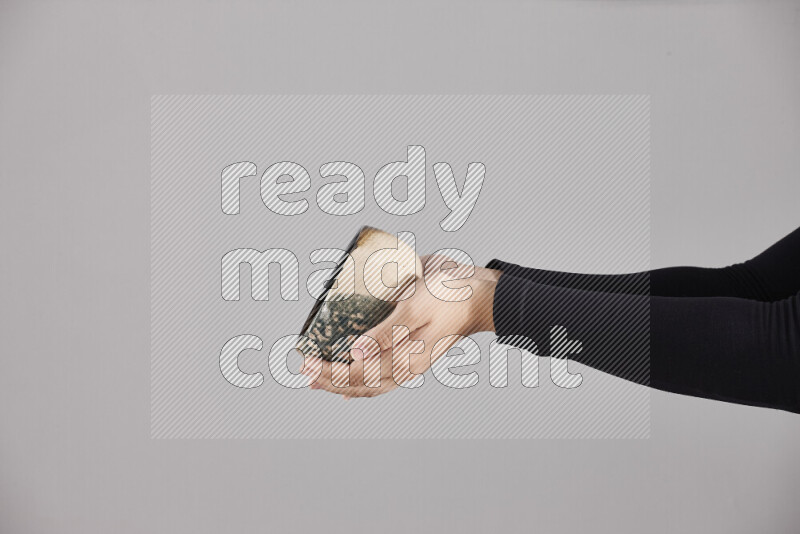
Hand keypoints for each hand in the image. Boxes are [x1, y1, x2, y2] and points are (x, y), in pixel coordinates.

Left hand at [302, 254, 500, 399]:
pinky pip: (383, 373)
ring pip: (370, 382)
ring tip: (319, 378)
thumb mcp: (415, 309)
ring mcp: (409, 359)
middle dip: (329, 378)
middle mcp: (406, 365)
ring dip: (342, 382)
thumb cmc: (450, 297)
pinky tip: (352, 377)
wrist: (480, 293)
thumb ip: (386, 333)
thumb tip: (355, 353)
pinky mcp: (411, 348)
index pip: (357, 373)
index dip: (329, 370)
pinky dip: (364, 379)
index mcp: (406, 358)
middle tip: (303, 368)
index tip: (306, 360)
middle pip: (360, 383)